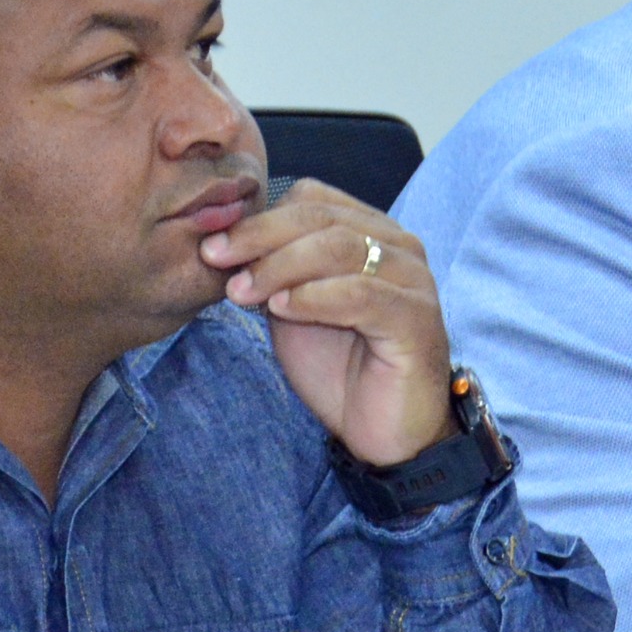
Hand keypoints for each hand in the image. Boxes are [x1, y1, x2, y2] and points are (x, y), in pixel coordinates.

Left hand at [202, 180, 454, 467]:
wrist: (383, 431)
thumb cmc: (341, 369)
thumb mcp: (293, 309)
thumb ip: (273, 272)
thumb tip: (223, 243)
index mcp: (371, 234)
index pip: (313, 200)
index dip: (259, 218)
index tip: (214, 247)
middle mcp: (399, 247)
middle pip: (322, 218)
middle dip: (260, 237)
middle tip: (216, 259)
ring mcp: (413, 282)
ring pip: (340, 248)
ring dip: (280, 267)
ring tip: (241, 293)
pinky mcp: (417, 320)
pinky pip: (362, 295)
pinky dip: (314, 297)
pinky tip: (281, 310)